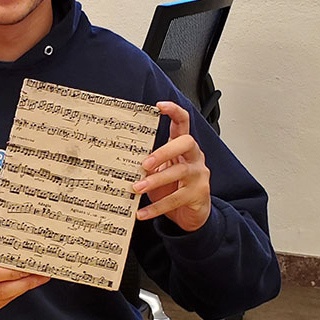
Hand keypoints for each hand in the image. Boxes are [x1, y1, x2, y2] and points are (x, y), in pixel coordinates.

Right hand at [0, 244, 49, 319]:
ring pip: (4, 299)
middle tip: (40, 274)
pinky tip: (21, 286)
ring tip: (37, 278)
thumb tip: (15, 247)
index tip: (29, 266)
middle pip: (1, 290)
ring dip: (22, 288)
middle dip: (24, 282)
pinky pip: (1, 304)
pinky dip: (13, 294)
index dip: (12, 271)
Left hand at [133, 100, 210, 231]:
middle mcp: (194, 157)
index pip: (183, 122)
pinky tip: (142, 213)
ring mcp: (198, 175)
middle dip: (164, 151)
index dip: (173, 111)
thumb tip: (121, 159)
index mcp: (184, 147)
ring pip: (179, 172)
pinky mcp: (198, 194)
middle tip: (144, 163)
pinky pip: (176, 199)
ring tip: (137, 188)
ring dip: (155, 181)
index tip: (159, 106)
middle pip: (185, 142)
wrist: (192, 213)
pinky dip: (156, 208)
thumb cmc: (173, 187)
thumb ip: (148, 163)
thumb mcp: (159, 171)